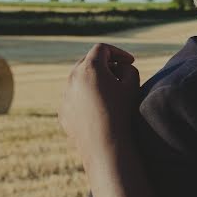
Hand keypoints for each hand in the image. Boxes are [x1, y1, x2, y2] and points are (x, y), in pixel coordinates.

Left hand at [59, 43, 139, 166]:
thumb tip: (119, 67)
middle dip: (105, 65)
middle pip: (88, 62)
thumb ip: (128, 68)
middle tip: (120, 76)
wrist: (106, 147)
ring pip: (79, 80)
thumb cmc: (123, 114)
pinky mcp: (62, 112)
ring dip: (94, 82)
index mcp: (90, 68)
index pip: (102, 49)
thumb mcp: (133, 86)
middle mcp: (73, 78)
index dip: (119, 53)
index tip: (130, 62)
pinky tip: (100, 111)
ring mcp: (65, 95)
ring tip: (111, 95)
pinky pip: (74, 98)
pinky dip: (86, 98)